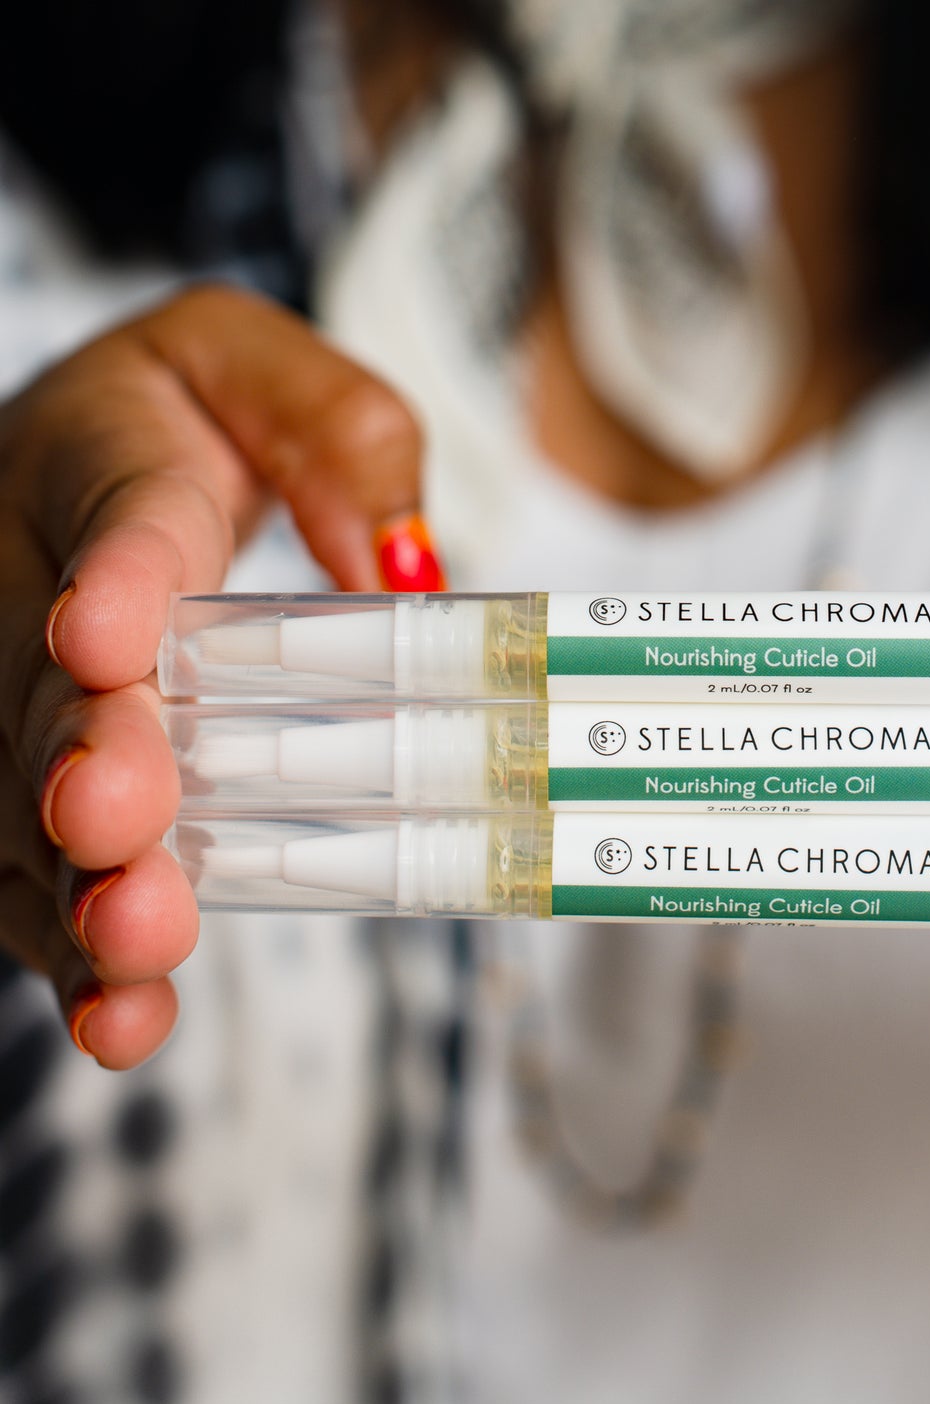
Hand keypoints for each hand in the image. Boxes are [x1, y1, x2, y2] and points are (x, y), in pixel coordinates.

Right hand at [0, 285, 436, 1068]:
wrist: (96, 454)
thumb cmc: (200, 413)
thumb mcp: (270, 373)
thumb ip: (343, 440)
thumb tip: (405, 571)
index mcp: (102, 462)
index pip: (116, 515)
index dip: (114, 578)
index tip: (107, 636)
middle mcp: (29, 583)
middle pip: (44, 683)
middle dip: (82, 766)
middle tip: (119, 830)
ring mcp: (15, 690)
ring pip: (22, 798)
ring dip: (75, 888)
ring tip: (129, 959)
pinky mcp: (27, 774)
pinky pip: (32, 864)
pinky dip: (75, 946)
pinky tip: (118, 1019)